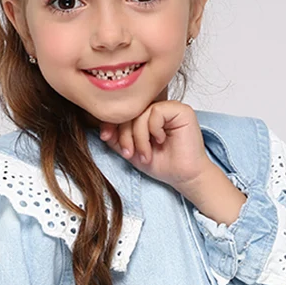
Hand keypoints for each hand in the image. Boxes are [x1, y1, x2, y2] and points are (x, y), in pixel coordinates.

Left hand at [98, 100, 212, 194]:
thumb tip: (102, 127)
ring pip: (141, 112)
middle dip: (125, 133)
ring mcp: (170, 107)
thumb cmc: (162, 165)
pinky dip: (153, 129)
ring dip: (139, 137)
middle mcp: (158, 108)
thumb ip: (117, 139)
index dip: (112, 122)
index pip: (125, 110)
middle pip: (131, 110)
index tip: (105, 136)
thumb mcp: (132, 152)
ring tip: (146, 154)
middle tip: (129, 153)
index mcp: (146, 115)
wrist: (183, 177)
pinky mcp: (181, 110)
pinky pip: (156, 112)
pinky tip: (161, 140)